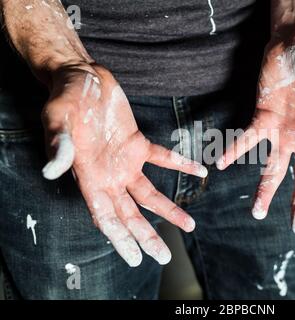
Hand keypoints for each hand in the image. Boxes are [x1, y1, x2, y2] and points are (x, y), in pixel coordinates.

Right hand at [41, 64, 207, 266]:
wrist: (82, 77)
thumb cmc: (65, 98)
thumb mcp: (58, 119)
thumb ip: (59, 145)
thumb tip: (53, 171)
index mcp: (88, 177)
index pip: (105, 216)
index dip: (120, 239)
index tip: (136, 258)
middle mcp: (108, 176)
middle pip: (130, 214)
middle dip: (146, 236)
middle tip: (164, 256)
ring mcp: (125, 162)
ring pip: (148, 194)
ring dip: (168, 210)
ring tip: (190, 225)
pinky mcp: (137, 144)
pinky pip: (162, 158)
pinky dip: (180, 164)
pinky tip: (200, 172)